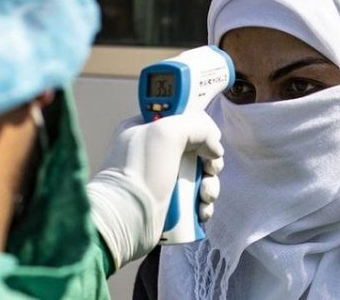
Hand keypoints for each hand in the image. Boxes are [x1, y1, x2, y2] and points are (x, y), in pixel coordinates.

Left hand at [87, 111, 222, 269]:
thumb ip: (196, 127)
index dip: (199, 130)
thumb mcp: (166, 133)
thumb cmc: (139, 173)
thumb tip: (214, 148)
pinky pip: (195, 199)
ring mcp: (160, 179)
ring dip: (210, 186)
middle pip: (196, 150)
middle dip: (209, 163)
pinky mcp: (167, 204)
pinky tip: (201, 211)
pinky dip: (203, 204)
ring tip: (205, 196)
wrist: (124, 219)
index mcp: (145, 129)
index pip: (181, 119)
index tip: (208, 142)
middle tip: (210, 171)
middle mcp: (152, 152)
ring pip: (198, 177)